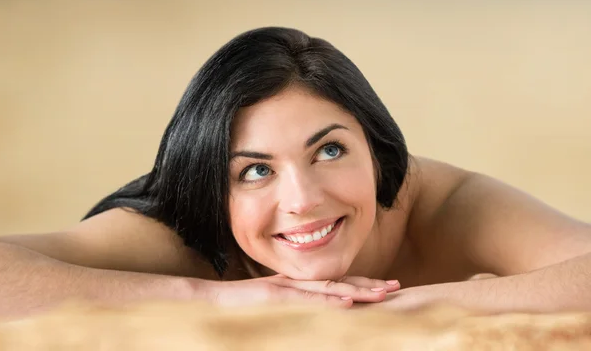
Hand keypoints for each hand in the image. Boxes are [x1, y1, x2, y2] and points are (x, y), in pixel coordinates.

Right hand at [199, 275, 400, 307]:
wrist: (209, 301)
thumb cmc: (239, 310)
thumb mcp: (272, 310)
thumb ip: (291, 310)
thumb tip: (311, 322)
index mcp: (297, 287)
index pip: (335, 284)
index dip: (361, 284)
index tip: (385, 288)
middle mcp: (296, 284)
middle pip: (339, 282)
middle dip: (369, 285)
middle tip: (396, 287)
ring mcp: (287, 288)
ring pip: (329, 288)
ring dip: (358, 290)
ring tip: (383, 293)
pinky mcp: (275, 295)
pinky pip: (306, 299)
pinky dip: (329, 300)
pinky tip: (348, 301)